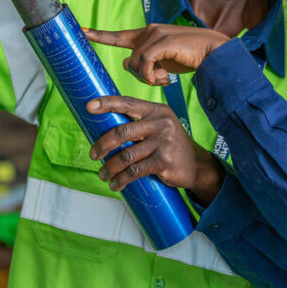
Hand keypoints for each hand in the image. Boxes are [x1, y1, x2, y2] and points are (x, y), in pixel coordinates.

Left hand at [84, 24, 229, 85]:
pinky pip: (144, 64)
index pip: (119, 35)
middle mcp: (149, 31)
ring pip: (135, 63)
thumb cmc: (190, 57)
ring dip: (149, 78)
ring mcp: (155, 35)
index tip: (82, 31)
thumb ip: (146, 61)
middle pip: (129, 60)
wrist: (213, 52)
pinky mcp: (162, 42)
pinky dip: (151, 76)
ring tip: (166, 78)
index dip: (100, 35)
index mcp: (148, 34)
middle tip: (161, 80)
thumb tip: (127, 64)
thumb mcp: (164, 60)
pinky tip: (166, 78)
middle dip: (141, 75)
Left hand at [86, 95, 222, 203]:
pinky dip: (121, 179)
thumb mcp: (159, 126)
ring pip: (126, 155)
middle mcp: (160, 123)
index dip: (107, 103)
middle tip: (93, 155)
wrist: (197, 164)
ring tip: (102, 174)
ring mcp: (163, 142)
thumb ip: (139, 123)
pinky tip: (115, 184)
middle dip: (103, 144)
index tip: (89, 106)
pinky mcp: (164, 161)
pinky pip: (135, 171)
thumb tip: (105, 128)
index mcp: (156, 110)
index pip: (128, 102)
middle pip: (122, 131)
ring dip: (110, 167)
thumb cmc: (170, 144)